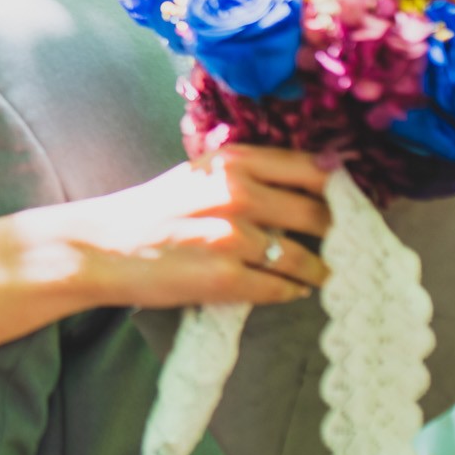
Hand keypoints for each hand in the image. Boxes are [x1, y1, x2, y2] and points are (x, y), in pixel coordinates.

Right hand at [69, 145, 332, 308]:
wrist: (100, 247)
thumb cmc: (150, 211)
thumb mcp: (199, 174)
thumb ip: (248, 172)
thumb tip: (318, 174)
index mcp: (233, 161)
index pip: (311, 169)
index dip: (341, 189)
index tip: (354, 203)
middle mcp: (237, 193)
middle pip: (318, 214)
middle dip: (339, 234)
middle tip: (348, 246)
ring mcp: (232, 237)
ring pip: (304, 258)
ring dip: (319, 271)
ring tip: (324, 275)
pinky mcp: (224, 278)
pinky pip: (280, 288)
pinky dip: (291, 292)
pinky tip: (292, 291)